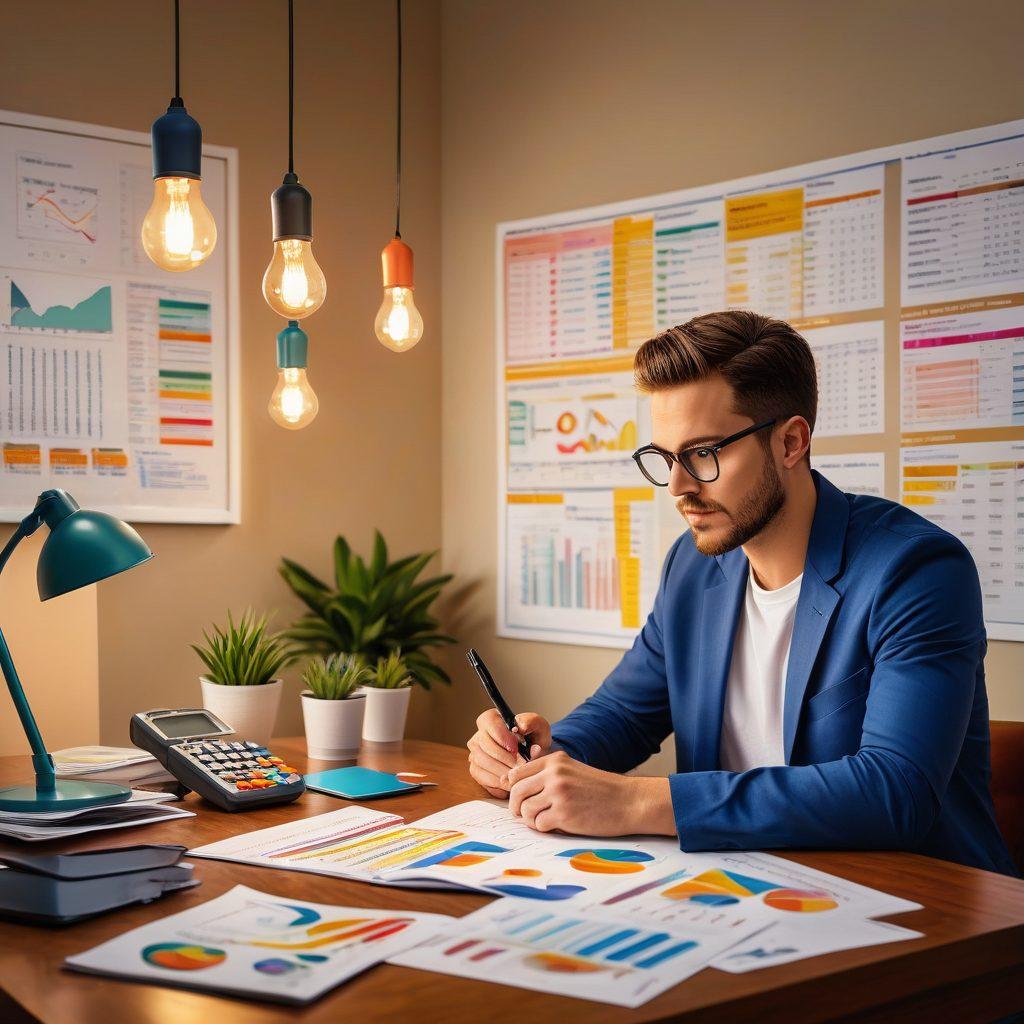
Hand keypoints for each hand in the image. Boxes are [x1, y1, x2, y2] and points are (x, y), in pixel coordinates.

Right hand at [467, 709, 551, 797]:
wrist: (534, 758)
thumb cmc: (535, 739)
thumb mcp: (539, 727)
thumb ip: (532, 722)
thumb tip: (520, 727)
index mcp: (492, 719)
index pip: (488, 721)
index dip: (501, 735)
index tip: (516, 747)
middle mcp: (480, 735)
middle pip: (485, 745)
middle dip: (504, 758)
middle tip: (521, 766)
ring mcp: (475, 752)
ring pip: (482, 762)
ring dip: (502, 771)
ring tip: (518, 775)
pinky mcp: (476, 769)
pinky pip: (482, 776)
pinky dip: (497, 782)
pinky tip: (511, 782)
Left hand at [505, 750, 674, 835]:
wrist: (629, 802)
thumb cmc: (601, 790)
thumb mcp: (573, 771)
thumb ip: (548, 775)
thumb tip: (513, 785)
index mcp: (555, 761)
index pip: (517, 773)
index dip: (513, 789)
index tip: (519, 800)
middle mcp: (554, 774)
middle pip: (516, 792)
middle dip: (516, 807)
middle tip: (524, 816)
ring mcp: (558, 793)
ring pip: (525, 810)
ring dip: (531, 820)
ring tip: (545, 821)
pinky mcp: (564, 814)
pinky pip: (539, 825)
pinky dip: (545, 829)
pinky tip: (557, 826)